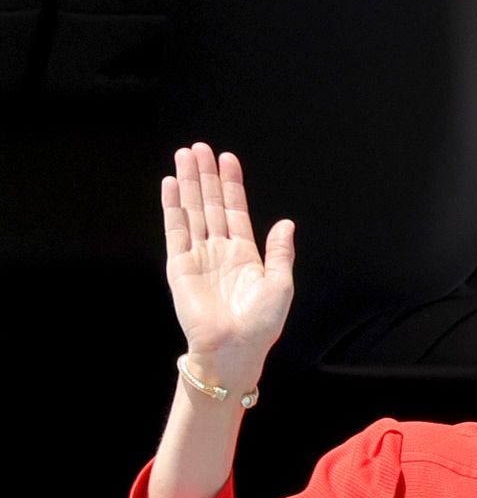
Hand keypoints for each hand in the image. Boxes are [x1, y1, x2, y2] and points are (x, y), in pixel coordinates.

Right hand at [163, 144, 294, 377]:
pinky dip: (172, 206)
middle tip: (201, 147)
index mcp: (244, 256)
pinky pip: (175, 230)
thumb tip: (286, 223)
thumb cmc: (260, 325)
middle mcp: (219, 252)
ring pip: (192, 211)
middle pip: (211, 204)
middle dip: (206, 176)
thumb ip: (280, 252)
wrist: (233, 349)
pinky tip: (170, 184)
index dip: (232, 185)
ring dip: (188, 183)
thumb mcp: (280, 285)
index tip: (228, 159)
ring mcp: (198, 257)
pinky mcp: (179, 266)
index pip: (235, 211)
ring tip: (186, 154)